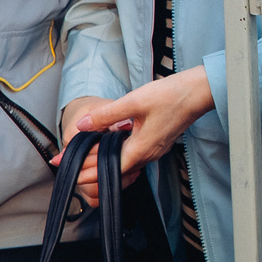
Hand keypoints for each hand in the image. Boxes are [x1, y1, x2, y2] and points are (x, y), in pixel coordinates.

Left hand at [63, 68, 215, 197]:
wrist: (199, 92)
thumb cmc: (171, 96)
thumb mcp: (133, 102)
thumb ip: (106, 116)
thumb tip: (82, 126)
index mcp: (140, 149)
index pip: (105, 169)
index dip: (82, 170)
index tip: (62, 165)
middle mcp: (148, 155)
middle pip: (112, 170)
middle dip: (87, 168)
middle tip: (66, 163)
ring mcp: (154, 150)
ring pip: (122, 164)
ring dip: (101, 162)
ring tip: (82, 156)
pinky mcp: (157, 143)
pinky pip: (132, 156)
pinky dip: (115, 155)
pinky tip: (108, 146)